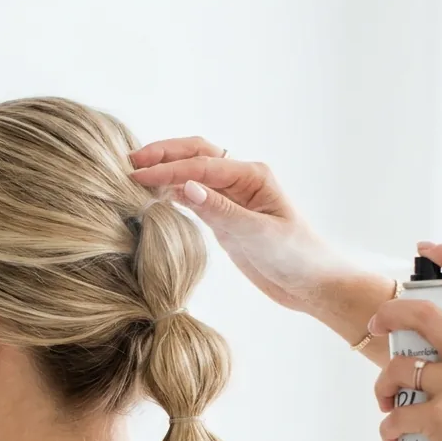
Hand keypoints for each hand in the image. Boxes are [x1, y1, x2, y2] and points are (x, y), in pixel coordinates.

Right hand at [129, 137, 354, 313]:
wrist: (312, 285)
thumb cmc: (297, 257)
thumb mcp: (257, 235)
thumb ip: (220, 211)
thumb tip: (184, 186)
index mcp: (252, 175)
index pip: (200, 166)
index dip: (167, 169)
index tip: (137, 176)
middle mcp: (241, 181)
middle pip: (196, 155)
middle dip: (164, 155)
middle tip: (129, 162)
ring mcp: (232, 199)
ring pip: (193, 174)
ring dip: (166, 171)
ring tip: (134, 175)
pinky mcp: (225, 219)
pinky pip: (195, 198)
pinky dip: (173, 193)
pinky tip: (153, 197)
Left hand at [371, 242, 441, 440]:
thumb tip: (432, 359)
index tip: (429, 246)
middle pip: (421, 314)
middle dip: (387, 314)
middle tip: (374, 326)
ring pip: (398, 368)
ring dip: (381, 388)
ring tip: (386, 405)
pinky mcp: (441, 421)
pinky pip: (394, 416)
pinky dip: (387, 429)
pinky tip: (395, 439)